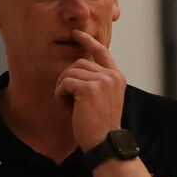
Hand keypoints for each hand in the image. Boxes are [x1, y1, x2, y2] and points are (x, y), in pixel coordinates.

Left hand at [54, 30, 125, 151]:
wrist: (104, 143)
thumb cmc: (100, 125)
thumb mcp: (103, 99)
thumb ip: (97, 82)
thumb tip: (78, 66)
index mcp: (117, 77)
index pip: (102, 52)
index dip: (88, 41)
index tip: (77, 34)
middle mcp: (112, 76)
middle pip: (79, 63)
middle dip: (68, 79)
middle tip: (67, 99)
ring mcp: (102, 81)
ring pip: (70, 72)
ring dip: (62, 88)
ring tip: (67, 105)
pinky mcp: (89, 89)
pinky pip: (65, 83)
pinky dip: (60, 95)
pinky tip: (65, 107)